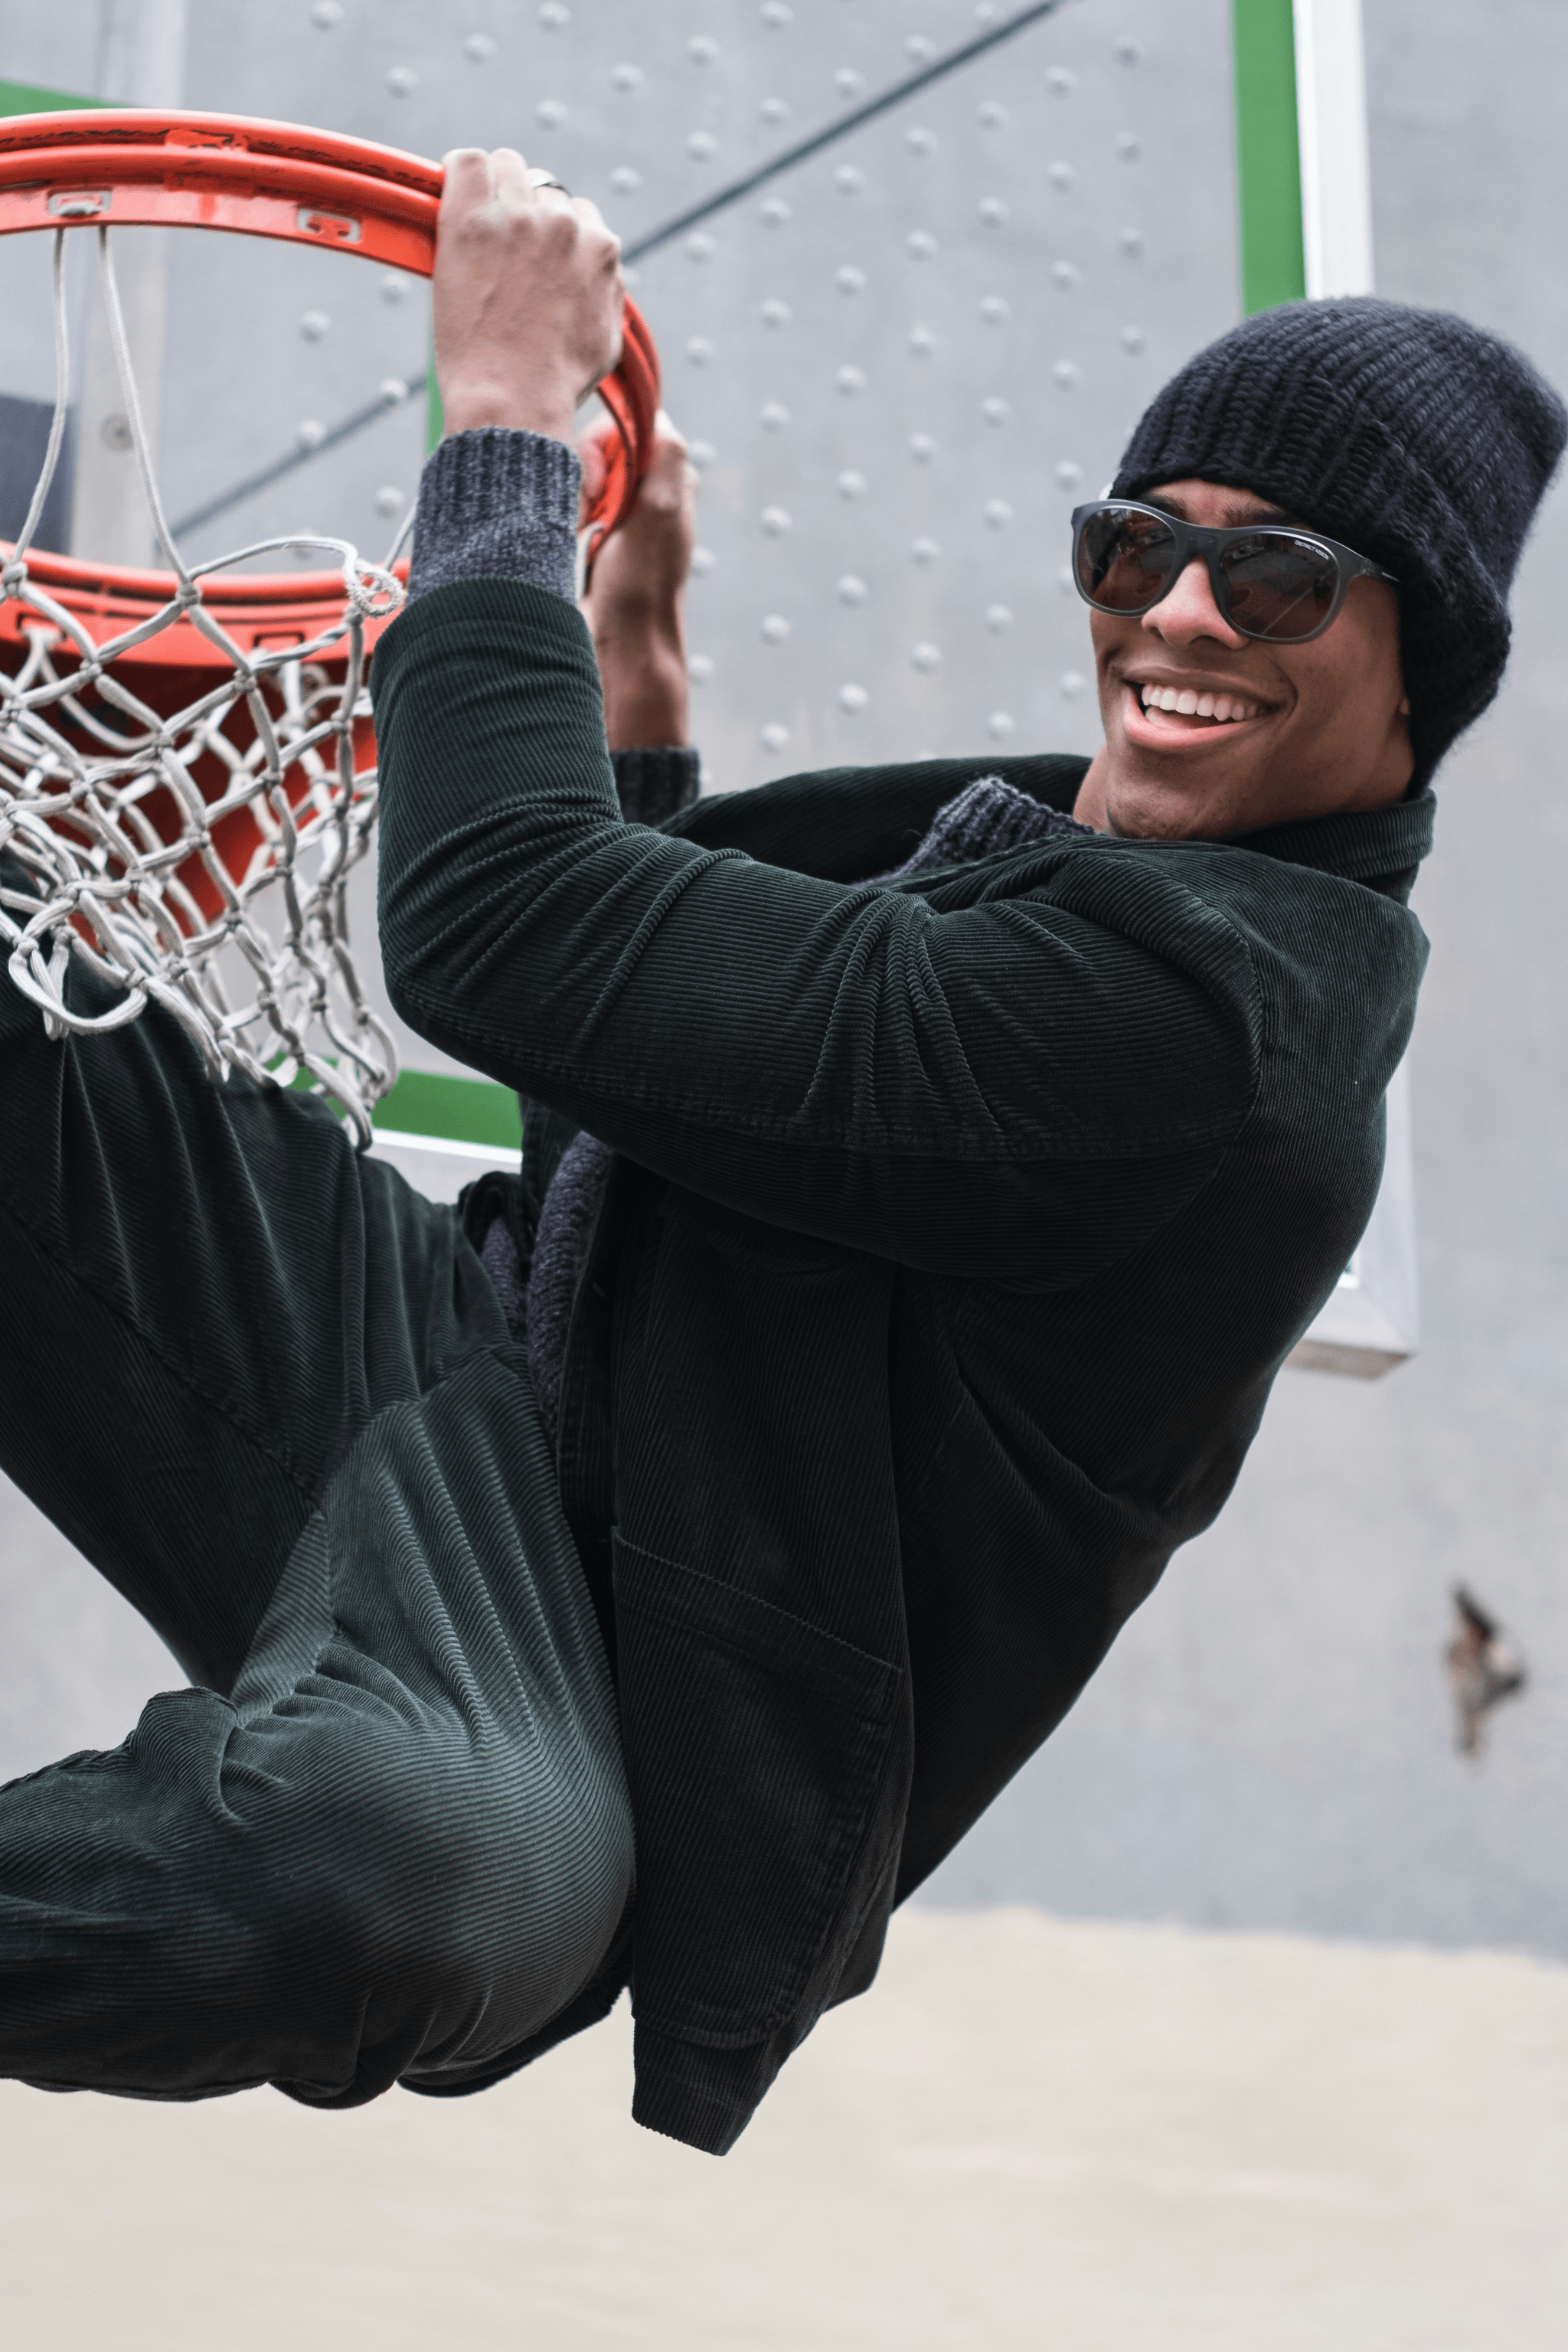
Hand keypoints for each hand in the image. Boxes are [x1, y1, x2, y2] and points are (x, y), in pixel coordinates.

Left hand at [433, 148, 623, 446]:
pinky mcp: (471, 219)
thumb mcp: (607, 343)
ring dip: (495, 190)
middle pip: (542, 189)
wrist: (511, 399)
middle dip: (525, 214)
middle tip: (502, 253)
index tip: (531, 260)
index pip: (578, 216)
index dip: (552, 238)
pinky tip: (454, 203)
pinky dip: (458, 176)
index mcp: (599, 249)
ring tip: (479, 230)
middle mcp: (563, 224)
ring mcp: (517, 217)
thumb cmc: (555, 383)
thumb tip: (601, 275)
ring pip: (507, 167)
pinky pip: (466, 164)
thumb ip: (607, 294)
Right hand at [580, 411, 698, 749]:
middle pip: (602, 447)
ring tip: (580, 532)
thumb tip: (658, 415)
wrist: (619, 648)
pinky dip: (565, 517)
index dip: (604, 445)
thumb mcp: (659, 513)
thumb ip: (663, 457)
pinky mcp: (595, 537)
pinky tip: (572, 541)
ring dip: (572, 498)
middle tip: (588, 515)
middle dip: (584, 473)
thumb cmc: (639, 587)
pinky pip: (571, 503)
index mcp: (672, 480)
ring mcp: (621, 515)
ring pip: (582, 474)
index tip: (597, 484)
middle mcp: (649, 493)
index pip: (631, 425)